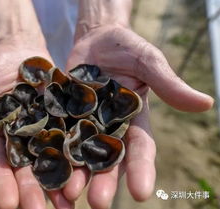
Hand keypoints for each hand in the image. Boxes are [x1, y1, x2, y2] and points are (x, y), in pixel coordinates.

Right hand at [0, 39, 75, 208]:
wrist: (22, 49)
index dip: (1, 183)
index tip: (7, 204)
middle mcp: (22, 138)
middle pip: (27, 168)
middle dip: (33, 191)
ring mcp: (46, 130)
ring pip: (52, 160)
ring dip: (60, 182)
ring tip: (68, 204)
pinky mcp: (65, 119)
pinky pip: (72, 138)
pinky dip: (79, 156)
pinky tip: (87, 174)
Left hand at [63, 24, 213, 208]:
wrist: (97, 39)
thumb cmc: (128, 49)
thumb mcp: (149, 62)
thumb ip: (169, 84)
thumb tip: (205, 103)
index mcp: (133, 120)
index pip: (140, 149)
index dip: (141, 170)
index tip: (141, 193)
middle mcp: (109, 127)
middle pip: (108, 159)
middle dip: (104, 181)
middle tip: (99, 202)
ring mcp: (84, 122)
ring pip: (80, 153)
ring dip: (75, 173)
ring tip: (68, 193)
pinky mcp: (63, 113)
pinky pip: (56, 133)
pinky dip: (52, 149)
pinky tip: (44, 166)